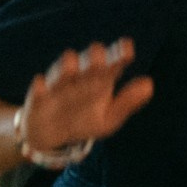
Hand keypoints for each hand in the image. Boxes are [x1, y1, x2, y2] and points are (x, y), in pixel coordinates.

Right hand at [18, 40, 153, 155]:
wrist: (52, 137)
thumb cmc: (85, 121)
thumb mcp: (110, 117)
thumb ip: (128, 102)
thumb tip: (149, 84)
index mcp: (101, 80)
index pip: (113, 62)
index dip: (120, 53)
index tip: (127, 49)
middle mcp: (81, 77)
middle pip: (89, 62)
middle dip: (94, 57)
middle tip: (100, 52)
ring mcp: (59, 86)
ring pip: (62, 71)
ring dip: (66, 67)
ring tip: (71, 66)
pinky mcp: (38, 98)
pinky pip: (37, 90)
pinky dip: (39, 87)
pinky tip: (40, 85)